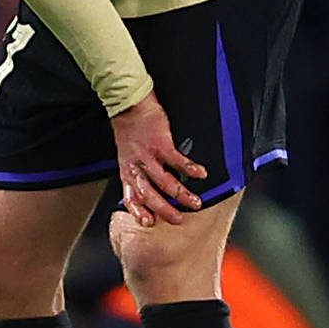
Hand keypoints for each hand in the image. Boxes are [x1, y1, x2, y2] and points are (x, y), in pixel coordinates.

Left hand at [111, 90, 205, 227]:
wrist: (128, 105)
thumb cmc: (130, 131)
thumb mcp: (127, 156)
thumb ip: (137, 173)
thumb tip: (149, 189)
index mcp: (127, 171)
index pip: (130, 196)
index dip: (139, 211)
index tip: (149, 222)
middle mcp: (136, 167)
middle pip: (149, 194)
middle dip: (164, 210)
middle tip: (178, 219)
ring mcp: (148, 156)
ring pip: (164, 181)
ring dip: (181, 195)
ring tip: (196, 203)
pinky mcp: (160, 143)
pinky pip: (177, 160)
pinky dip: (190, 169)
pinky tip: (201, 174)